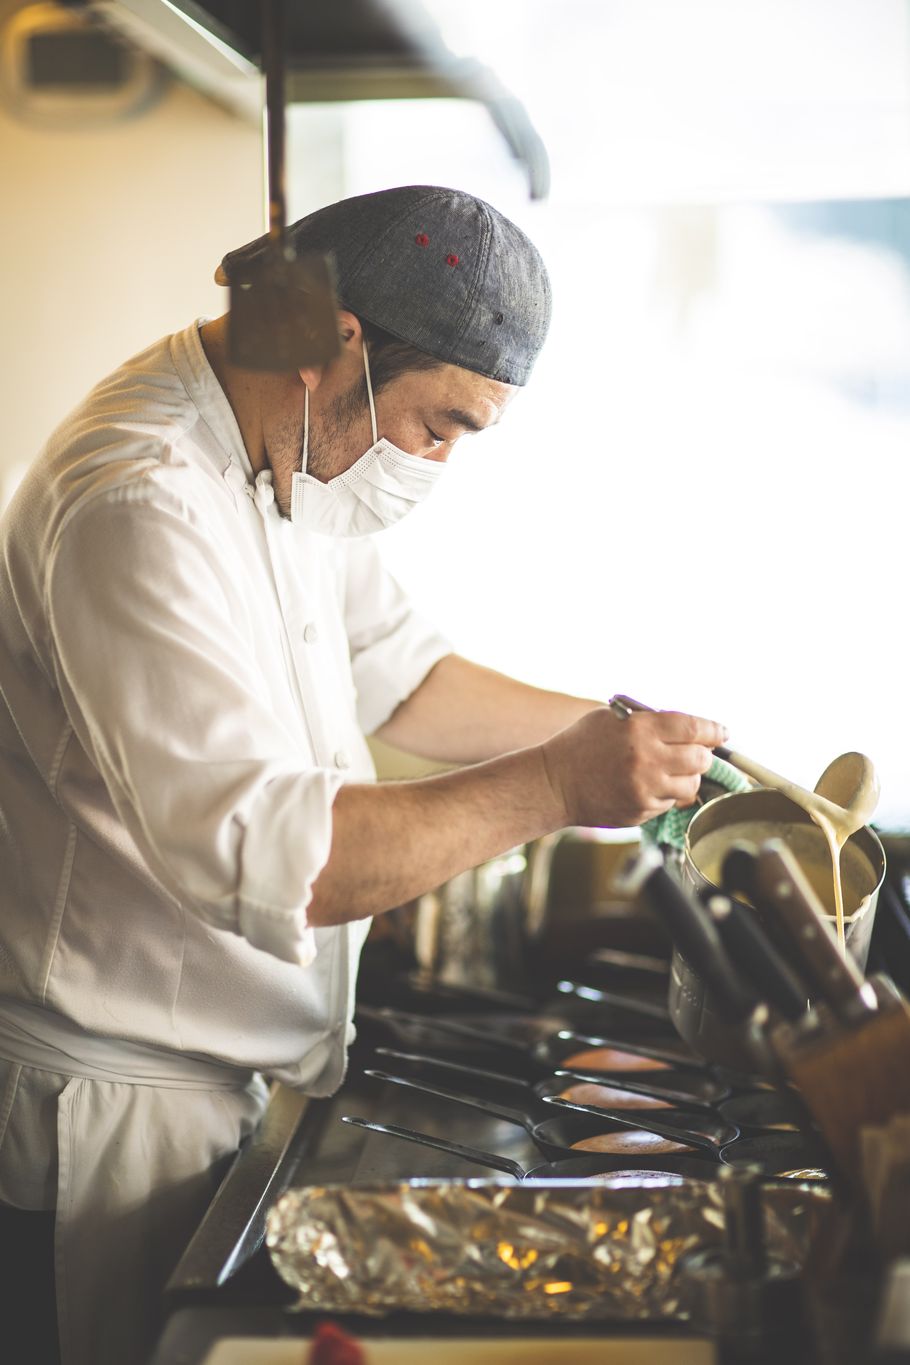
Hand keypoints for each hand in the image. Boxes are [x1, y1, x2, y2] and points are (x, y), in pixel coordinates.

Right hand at [540, 706, 727, 828]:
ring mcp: (645, 789)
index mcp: (640, 730)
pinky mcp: (641, 811)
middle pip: (700, 759)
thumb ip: (649, 720)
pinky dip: (666, 795)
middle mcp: (647, 760)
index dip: (714, 730)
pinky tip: (647, 786)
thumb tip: (688, 729)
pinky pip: (670, 803)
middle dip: (701, 755)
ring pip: (690, 785)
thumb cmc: (580, 745)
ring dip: (686, 777)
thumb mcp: (610, 718)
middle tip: (694, 753)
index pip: (694, 728)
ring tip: (667, 771)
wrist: (553, 784)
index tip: (722, 733)